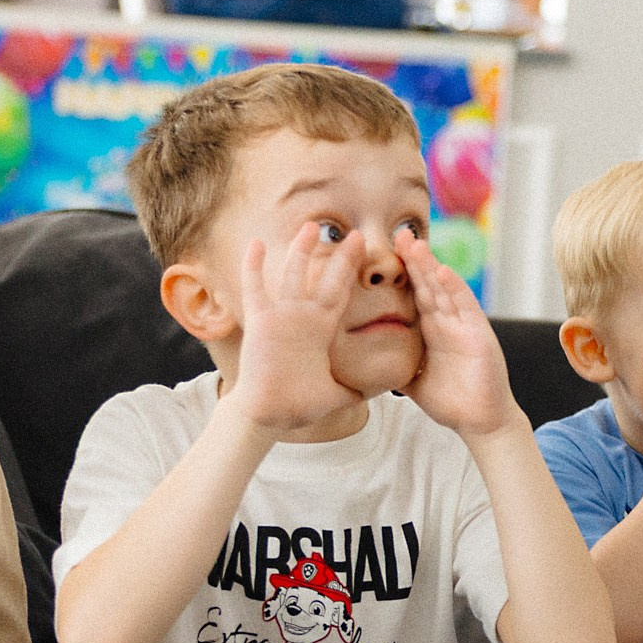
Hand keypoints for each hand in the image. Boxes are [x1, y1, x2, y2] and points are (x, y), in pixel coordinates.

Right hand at [229, 224, 364, 436]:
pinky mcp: (261, 322)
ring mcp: (282, 317)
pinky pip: (256, 289)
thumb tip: (388, 390)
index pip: (342, 294)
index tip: (368, 255)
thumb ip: (359, 387)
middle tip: (354, 234)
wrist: (269, 415)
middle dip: (340, 258)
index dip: (354, 274)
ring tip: (311, 226)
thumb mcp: (337, 393)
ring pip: (294, 276)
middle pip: (325, 279)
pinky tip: (255, 243)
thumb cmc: (300, 405)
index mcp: (322, 330)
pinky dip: (254, 266)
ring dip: (301, 251)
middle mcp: (304, 318)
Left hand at [398, 234, 516, 436]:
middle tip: (398, 234)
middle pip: (428, 285)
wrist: (480, 422)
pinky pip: (465, 307)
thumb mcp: (414, 382)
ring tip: (415, 245)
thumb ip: (396, 368)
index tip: (385, 254)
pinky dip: (454, 288)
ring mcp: (464, 326)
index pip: (415, 296)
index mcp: (433, 331)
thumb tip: (366, 366)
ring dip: (430, 267)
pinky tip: (442, 271)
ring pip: (443, 290)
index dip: (402, 275)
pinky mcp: (478, 334)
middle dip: (414, 260)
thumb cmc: (452, 403)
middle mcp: (449, 323)